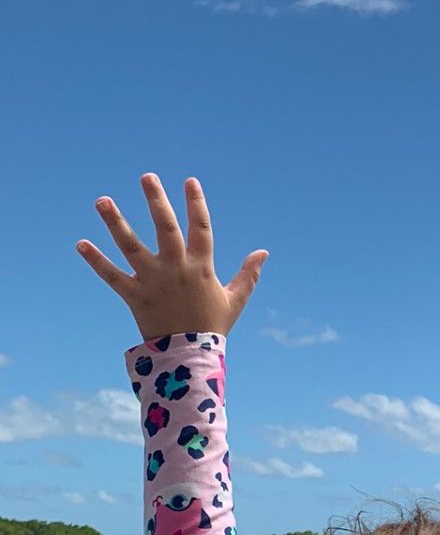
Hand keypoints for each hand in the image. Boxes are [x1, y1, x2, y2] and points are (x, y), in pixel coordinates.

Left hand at [77, 174, 268, 342]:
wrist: (189, 357)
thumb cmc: (213, 325)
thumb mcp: (236, 299)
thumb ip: (248, 274)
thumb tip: (264, 252)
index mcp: (202, 267)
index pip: (201, 227)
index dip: (196, 203)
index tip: (190, 181)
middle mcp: (176, 269)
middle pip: (164, 227)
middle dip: (156, 200)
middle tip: (147, 177)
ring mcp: (153, 281)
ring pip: (131, 246)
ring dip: (116, 222)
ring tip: (102, 200)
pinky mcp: (134, 296)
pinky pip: (111, 276)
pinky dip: (96, 260)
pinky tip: (81, 243)